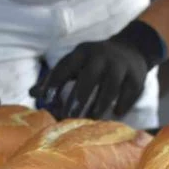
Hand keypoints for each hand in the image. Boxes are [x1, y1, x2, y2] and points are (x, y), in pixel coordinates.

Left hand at [30, 20, 166, 118]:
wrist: (131, 49)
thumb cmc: (93, 62)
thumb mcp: (75, 63)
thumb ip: (55, 78)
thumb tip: (32, 93)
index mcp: (82, 52)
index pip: (66, 66)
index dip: (55, 82)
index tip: (45, 100)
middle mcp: (101, 56)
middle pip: (90, 77)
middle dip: (79, 97)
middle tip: (69, 115)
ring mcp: (120, 66)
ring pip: (110, 86)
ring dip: (100, 104)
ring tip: (92, 119)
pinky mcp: (136, 76)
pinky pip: (128, 93)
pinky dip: (122, 104)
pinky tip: (115, 113)